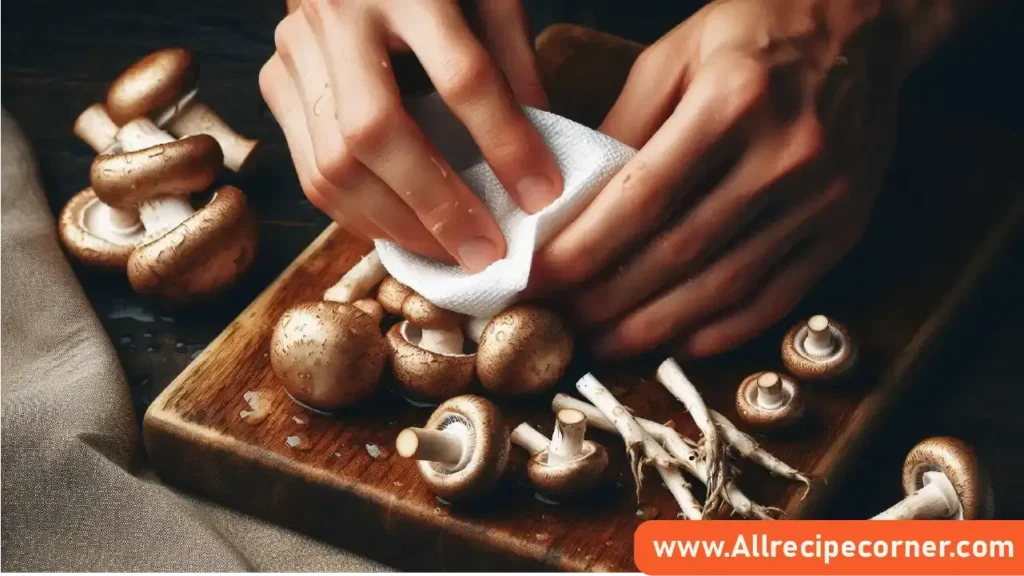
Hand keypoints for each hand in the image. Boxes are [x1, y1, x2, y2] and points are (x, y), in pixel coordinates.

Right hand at [260, 0, 562, 271]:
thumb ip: (515, 65)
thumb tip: (536, 163)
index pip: (461, 76)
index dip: (506, 144)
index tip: (542, 195)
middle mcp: (338, 16)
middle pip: (377, 133)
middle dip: (437, 208)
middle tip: (486, 252)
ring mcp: (297, 51)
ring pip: (333, 166)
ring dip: (396, 226)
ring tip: (449, 255)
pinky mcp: (278, 82)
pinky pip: (312, 173)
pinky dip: (360, 217)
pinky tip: (404, 234)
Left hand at [531, 0, 910, 358]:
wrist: (862, 24)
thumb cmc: (756, 31)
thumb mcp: (675, 54)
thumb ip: (624, 124)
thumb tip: (575, 200)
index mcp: (733, 99)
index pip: (643, 196)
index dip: (585, 248)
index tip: (539, 278)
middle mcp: (784, 153)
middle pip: (679, 251)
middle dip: (608, 298)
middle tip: (561, 322)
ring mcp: (822, 197)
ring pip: (725, 285)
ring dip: (657, 327)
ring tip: (605, 344)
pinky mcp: (844, 227)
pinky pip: (778, 297)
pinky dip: (723, 330)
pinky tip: (676, 343)